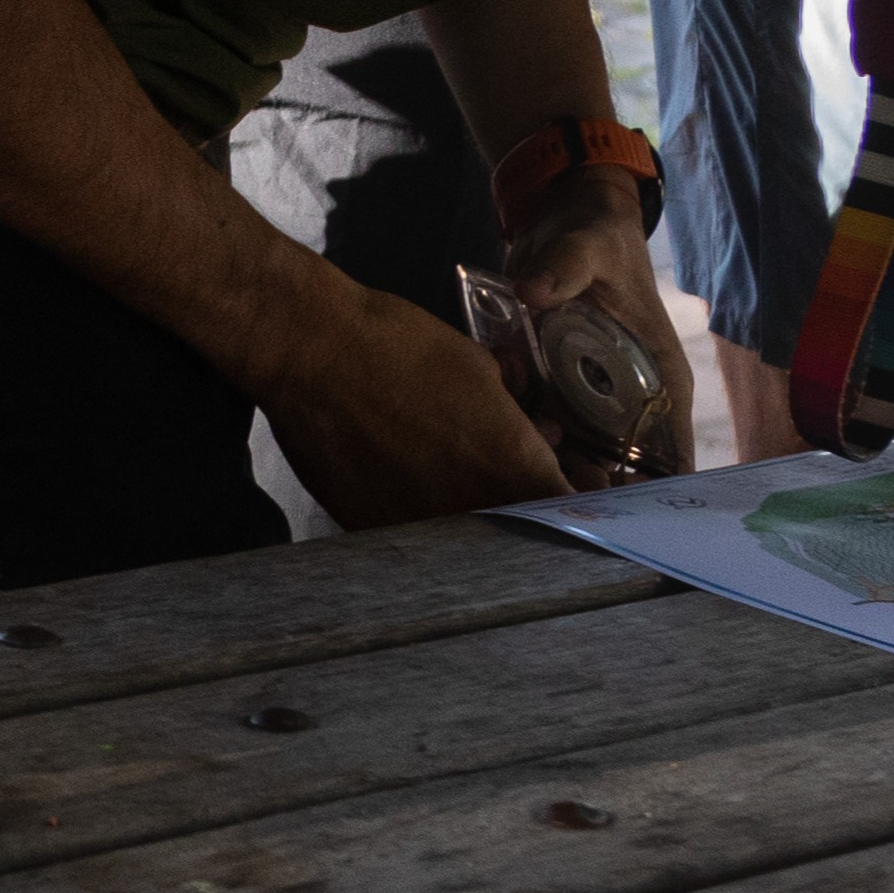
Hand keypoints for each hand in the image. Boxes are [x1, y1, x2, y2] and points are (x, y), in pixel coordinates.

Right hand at [263, 282, 586, 526]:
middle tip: (511, 481)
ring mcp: (422, 532)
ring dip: (475, 520)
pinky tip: (412, 488)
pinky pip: (416, 545)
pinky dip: (424, 522)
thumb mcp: (480, 369)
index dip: (580, 505)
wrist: (313, 352)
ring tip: (456, 481)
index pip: (572, 514)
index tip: (575, 490)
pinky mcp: (372, 533)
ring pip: (468, 544)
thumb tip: (532, 429)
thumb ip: (514, 412)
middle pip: (522, 536)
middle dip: (527, 512)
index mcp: (514, 469)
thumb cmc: (403, 347)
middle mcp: (475, 513)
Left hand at [484, 203, 691, 483]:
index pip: (671, 457)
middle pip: (619, 473)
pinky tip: (492, 446)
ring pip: (576, 460)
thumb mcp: (586, 245)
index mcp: (661, 378)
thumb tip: (535, 290)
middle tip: (542, 501)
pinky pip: (540, 432)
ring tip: (511, 477)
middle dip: (584, 494)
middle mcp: (632, 400)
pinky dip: (519, 442)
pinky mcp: (554, 391)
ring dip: (546, 473)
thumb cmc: (593, 234)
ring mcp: (591, 399)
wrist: (560, 220)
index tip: (609, 521)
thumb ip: (564, 265)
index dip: (648, 496)